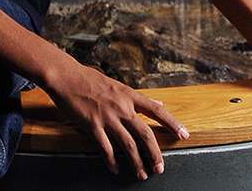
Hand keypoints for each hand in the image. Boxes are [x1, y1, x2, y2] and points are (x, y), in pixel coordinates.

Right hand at [44, 59, 187, 179]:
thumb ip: (139, 98)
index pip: (156, 111)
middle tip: (160, 168)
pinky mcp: (93, 126)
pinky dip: (112, 160)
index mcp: (130, 96)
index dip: (172, 123)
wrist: (68, 77)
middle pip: (144, 134)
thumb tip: (159, 104)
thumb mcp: (119, 85)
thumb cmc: (91, 80)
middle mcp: (122, 108)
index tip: (184, 134)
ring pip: (127, 144)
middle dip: (154, 153)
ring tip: (142, 174)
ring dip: (136, 162)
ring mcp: (108, 118)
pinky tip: (116, 169)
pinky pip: (105, 148)